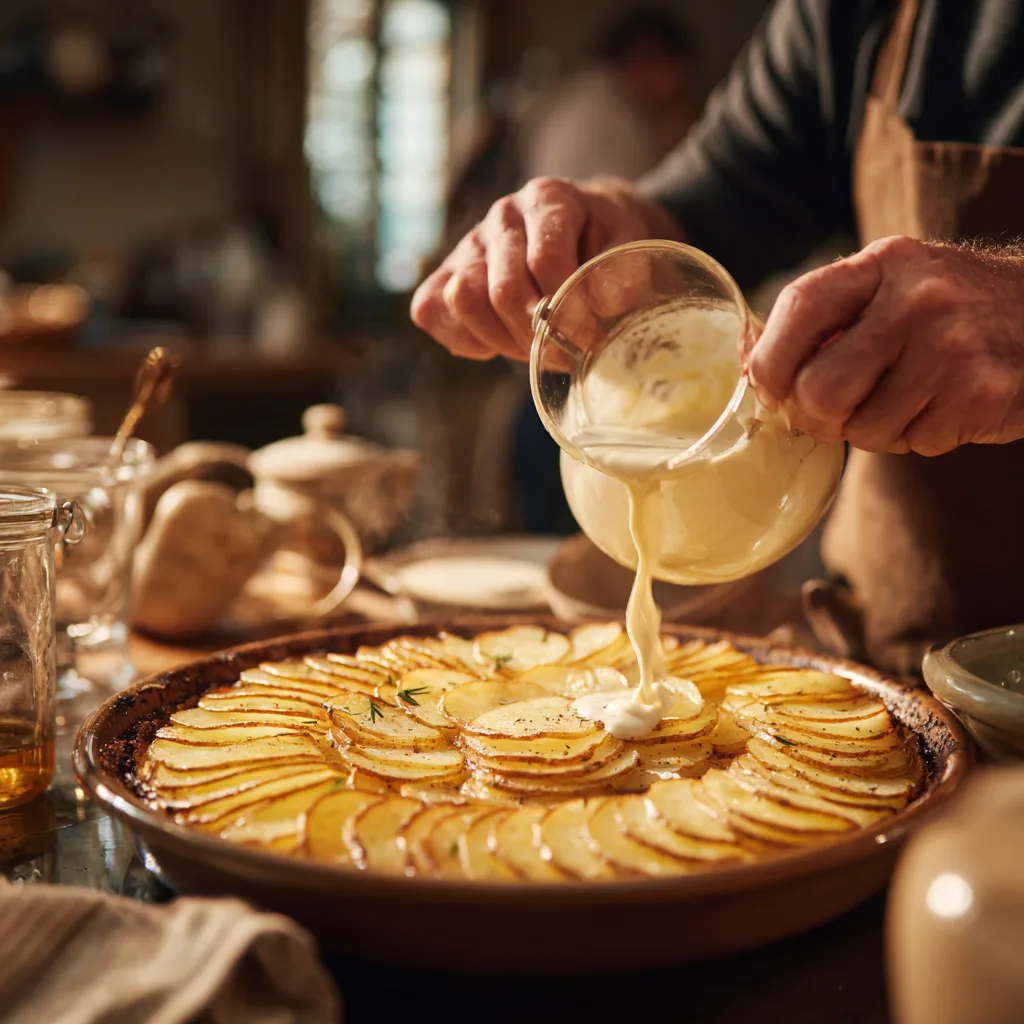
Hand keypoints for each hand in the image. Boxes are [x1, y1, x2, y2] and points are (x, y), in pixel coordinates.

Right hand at [411, 176, 681, 361]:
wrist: (593, 229)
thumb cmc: (612, 243)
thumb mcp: (634, 248)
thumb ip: (622, 273)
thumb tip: (600, 302)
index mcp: (548, 200)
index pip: (545, 263)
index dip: (567, 312)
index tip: (588, 340)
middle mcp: (502, 216)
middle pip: (502, 289)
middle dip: (536, 335)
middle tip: (563, 353)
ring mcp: (469, 244)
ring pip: (462, 300)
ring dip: (500, 339)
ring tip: (534, 348)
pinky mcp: (445, 273)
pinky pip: (431, 311)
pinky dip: (463, 336)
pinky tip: (499, 341)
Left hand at [744, 235, 1023, 454]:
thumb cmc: (945, 310)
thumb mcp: (886, 287)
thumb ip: (822, 319)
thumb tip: (746, 361)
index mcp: (882, 265)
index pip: (798, 307)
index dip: (768, 362)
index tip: (770, 388)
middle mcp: (918, 299)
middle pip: (819, 389)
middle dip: (818, 415)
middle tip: (836, 410)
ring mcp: (953, 346)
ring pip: (863, 429)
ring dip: (870, 430)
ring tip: (899, 401)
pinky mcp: (982, 392)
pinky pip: (912, 443)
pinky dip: (915, 437)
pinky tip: (937, 406)